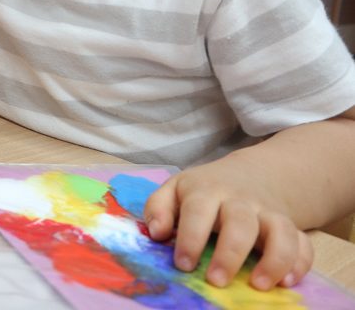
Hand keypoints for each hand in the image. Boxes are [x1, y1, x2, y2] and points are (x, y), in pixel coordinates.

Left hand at [143, 155, 313, 289]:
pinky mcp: (291, 226)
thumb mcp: (176, 189)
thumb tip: (156, 233)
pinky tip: (288, 282)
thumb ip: (159, 208)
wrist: (252, 174)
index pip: (198, 210)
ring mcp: (269, 213)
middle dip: (230, 253)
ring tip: (259, 286)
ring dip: (274, 259)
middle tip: (216, 281)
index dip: (191, 237)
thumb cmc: (205, 190)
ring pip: (280, 231)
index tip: (183, 265)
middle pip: (240, 222)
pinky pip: (304, 243)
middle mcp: (241, 201)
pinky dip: (301, 263)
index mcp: (207, 190)